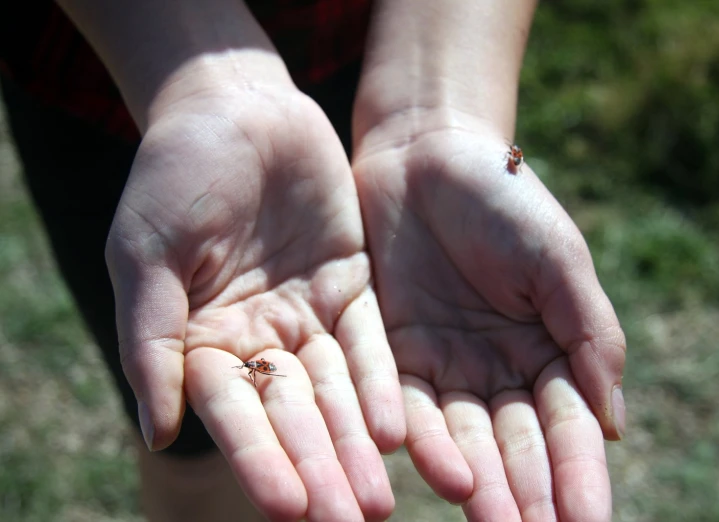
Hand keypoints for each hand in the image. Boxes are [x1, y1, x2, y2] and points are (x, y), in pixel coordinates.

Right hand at [105, 88, 404, 521]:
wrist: (236, 107)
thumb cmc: (174, 173)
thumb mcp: (146, 252)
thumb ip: (153, 340)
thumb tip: (159, 432)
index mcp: (200, 341)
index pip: (233, 412)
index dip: (260, 458)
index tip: (289, 508)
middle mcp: (258, 339)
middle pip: (293, 414)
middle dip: (322, 467)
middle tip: (353, 520)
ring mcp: (307, 315)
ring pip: (336, 389)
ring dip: (358, 442)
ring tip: (384, 497)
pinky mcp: (351, 286)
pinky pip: (370, 341)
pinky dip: (382, 382)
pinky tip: (400, 427)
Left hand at [353, 130, 625, 521]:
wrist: (427, 153)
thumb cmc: (505, 199)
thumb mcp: (559, 259)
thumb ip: (591, 333)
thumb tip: (614, 424)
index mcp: (547, 350)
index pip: (568, 425)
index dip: (580, 474)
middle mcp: (495, 369)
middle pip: (514, 445)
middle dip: (528, 494)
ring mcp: (443, 365)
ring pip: (461, 437)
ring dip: (477, 482)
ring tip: (491, 520)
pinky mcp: (390, 352)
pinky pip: (404, 404)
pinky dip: (420, 438)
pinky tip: (438, 470)